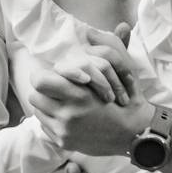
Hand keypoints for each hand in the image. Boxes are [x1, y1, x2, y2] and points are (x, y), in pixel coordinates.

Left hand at [25, 49, 149, 154]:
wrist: (136, 135)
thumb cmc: (128, 102)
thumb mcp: (124, 73)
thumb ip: (109, 48)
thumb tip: (97, 29)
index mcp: (79, 95)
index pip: (39, 80)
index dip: (43, 76)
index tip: (53, 76)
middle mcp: (68, 115)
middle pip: (35, 96)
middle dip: (44, 91)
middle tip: (57, 90)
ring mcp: (65, 131)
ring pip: (38, 112)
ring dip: (47, 106)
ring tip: (63, 104)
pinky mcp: (65, 143)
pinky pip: (46, 127)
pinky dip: (53, 122)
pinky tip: (69, 119)